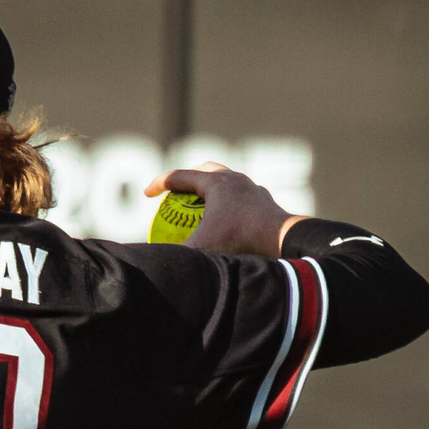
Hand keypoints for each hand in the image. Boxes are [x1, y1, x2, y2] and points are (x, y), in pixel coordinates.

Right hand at [148, 163, 304, 256]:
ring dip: (212, 188)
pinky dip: (232, 204)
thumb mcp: (201, 248)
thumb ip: (176, 252)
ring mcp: (252, 187)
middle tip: (176, 191)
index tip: (147, 195)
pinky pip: (244, 197)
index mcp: (214, 182)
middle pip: (204, 169)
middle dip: (187, 176)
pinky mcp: (265, 201)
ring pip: (228, 180)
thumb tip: (155, 259)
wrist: (281, 240)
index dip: (158, 184)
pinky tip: (231, 217)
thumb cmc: (238, 241)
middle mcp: (234, 178)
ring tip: (204, 203)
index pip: (178, 176)